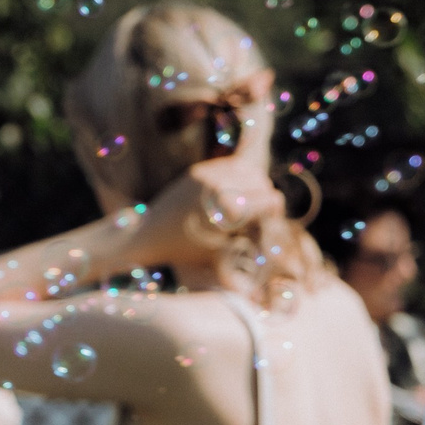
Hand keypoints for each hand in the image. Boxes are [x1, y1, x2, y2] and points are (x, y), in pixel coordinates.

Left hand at [143, 156, 283, 255]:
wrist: (149, 235)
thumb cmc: (186, 251)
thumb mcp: (221, 254)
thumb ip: (250, 245)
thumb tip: (275, 259)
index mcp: (228, 208)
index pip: (271, 200)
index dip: (275, 212)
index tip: (268, 222)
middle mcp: (219, 187)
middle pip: (262, 183)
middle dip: (265, 198)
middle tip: (258, 213)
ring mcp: (207, 175)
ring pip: (249, 170)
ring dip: (254, 185)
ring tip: (248, 202)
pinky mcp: (198, 171)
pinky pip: (231, 165)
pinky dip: (238, 175)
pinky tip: (235, 190)